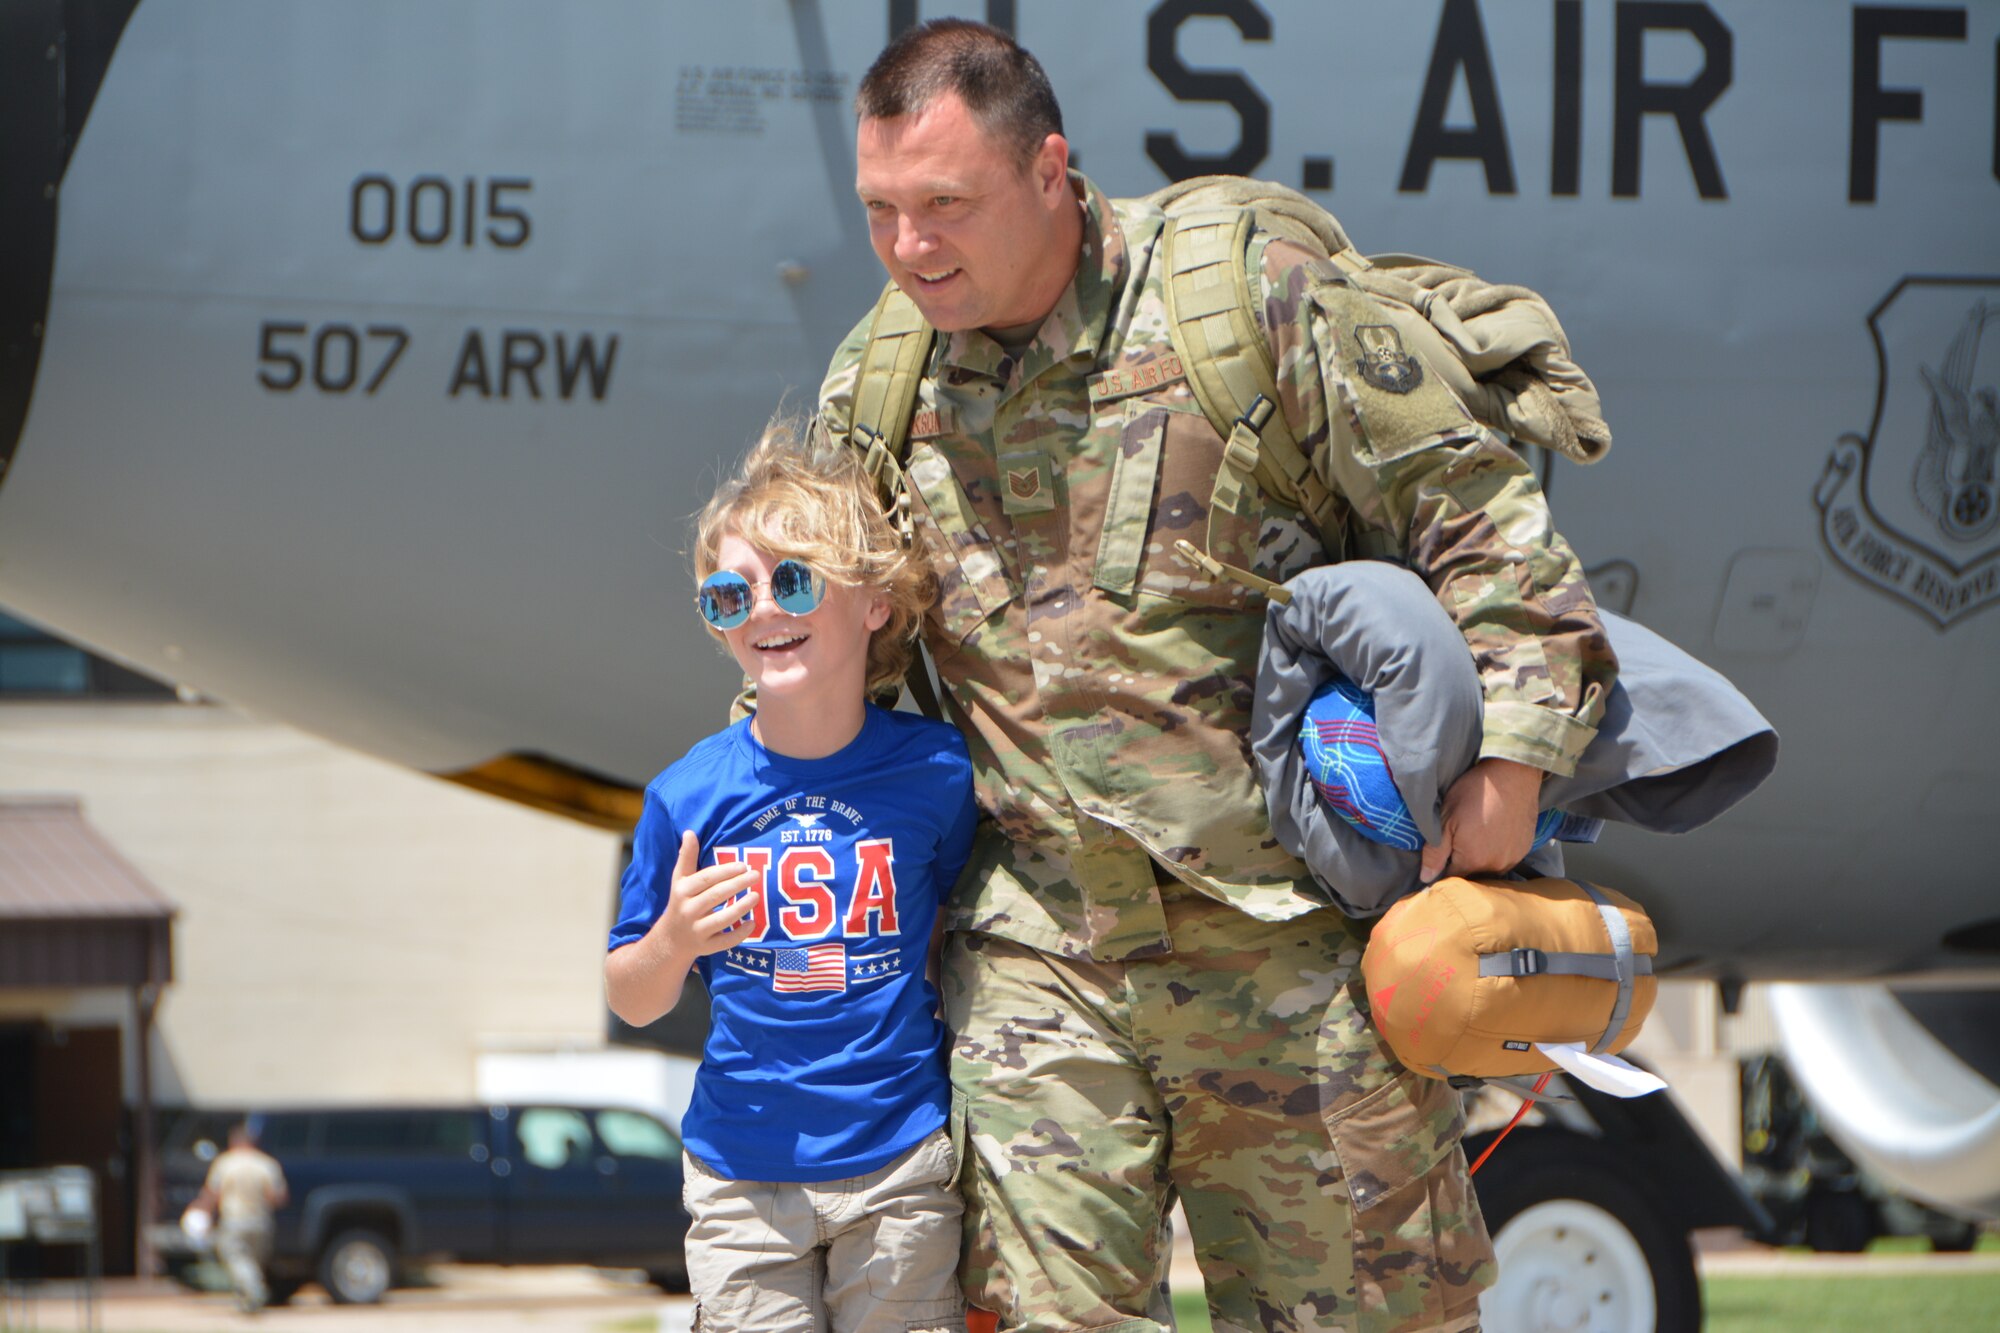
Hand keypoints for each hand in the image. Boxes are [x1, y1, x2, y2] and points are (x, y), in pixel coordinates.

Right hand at [657, 831, 758, 960]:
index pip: (706, 879)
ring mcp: (696, 931)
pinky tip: (753, 923)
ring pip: (721, 919)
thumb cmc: (680, 903)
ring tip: (756, 896)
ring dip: (740, 907)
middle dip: (737, 885)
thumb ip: (686, 857)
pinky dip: (739, 934)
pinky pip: (724, 942)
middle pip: (715, 896)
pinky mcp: (705, 947)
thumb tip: (690, 832)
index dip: (725, 871)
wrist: (669, 941)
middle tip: (756, 875)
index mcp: (682, 892)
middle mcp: (687, 911)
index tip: (743, 865)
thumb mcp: (679, 880)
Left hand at [1420, 758, 1543, 882]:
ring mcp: (1513, 857)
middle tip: (1461, 836)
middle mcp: (1496, 865)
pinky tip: (1494, 832)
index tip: (1443, 850)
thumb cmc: (1474, 793)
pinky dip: (1498, 850)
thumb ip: (1435, 853)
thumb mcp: (1446, 819)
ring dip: (1483, 857)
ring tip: (1479, 834)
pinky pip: (1506, 857)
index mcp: (1473, 861)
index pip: (1452, 876)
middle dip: (1464, 861)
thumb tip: (1426, 878)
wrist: (1512, 775)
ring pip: (1491, 867)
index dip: (1444, 865)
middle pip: (1473, 873)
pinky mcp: (1525, 848)